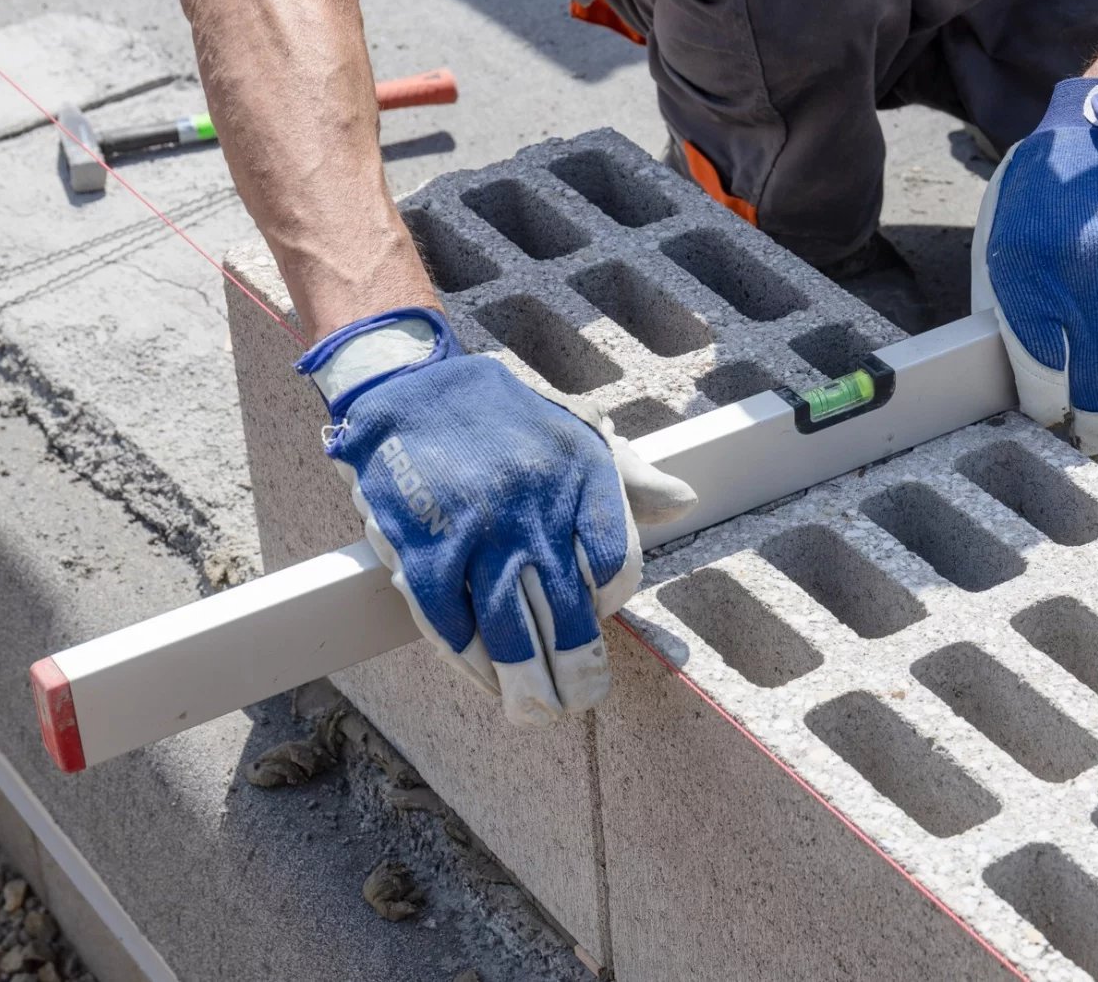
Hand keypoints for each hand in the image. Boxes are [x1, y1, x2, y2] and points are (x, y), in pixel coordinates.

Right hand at [297, 307, 695, 724]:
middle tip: (580, 702)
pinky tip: (482, 678)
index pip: (614, 560)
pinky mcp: (421, 545)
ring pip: (508, 625)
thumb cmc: (505, 417)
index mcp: (579, 473)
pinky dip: (467, 658)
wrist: (413, 384)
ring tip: (536, 712)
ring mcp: (475, 529)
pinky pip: (448, 619)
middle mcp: (531, 504)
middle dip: (576, 666)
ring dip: (524, 679)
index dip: (613, 598)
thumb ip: (631, 475)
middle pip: (565, 607)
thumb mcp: (578, 430)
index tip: (600, 615)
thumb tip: (684, 502)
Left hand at [971, 77, 1097, 456]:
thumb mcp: (997, 252)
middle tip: (1090, 440)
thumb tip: (1015, 376)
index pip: (1043, 376)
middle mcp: (1085, 287)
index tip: (1049, 421)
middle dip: (1093, 427)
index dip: (1047, 410)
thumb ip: (1003, 313)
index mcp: (1030, 282)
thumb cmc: (1039, 203)